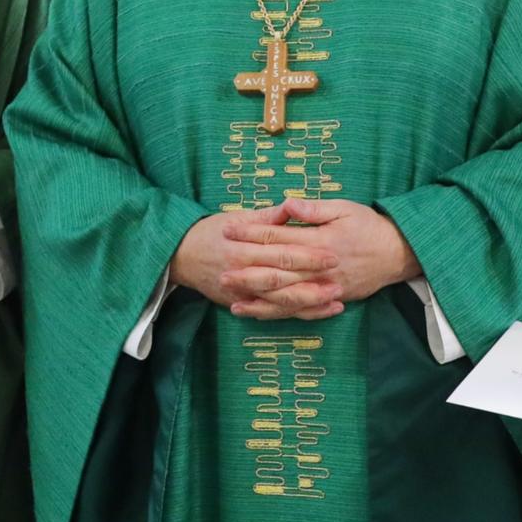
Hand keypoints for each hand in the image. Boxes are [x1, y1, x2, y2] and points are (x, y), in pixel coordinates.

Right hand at [170, 206, 343, 320]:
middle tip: (339, 280)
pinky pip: (271, 314)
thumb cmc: (212, 231)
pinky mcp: (240, 305)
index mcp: (243, 248)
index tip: (331, 254)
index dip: (307, 255)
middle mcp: (241, 273)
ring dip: (308, 303)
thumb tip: (291, 207)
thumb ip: (267, 216)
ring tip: (336, 301)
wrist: (181, 254)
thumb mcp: (237, 217)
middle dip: (312, 283)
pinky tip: (317, 312)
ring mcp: (240, 294)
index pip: (280, 253)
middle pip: (282, 282)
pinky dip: (295, 315)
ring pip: (278, 303)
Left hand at [230, 199, 420, 316]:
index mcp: (321, 240)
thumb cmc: (369, 226)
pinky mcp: (328, 299)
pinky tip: (257, 312)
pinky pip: (298, 310)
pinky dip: (276, 313)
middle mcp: (320, 267)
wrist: (397, 254)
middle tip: (221, 270)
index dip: (252, 232)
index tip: (229, 228)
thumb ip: (315, 208)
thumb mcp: (345, 208)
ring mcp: (324, 286)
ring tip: (231, 297)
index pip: (279, 236)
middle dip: (247, 271)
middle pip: (278, 270)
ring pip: (286, 296)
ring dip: (257, 298)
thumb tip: (288, 202)